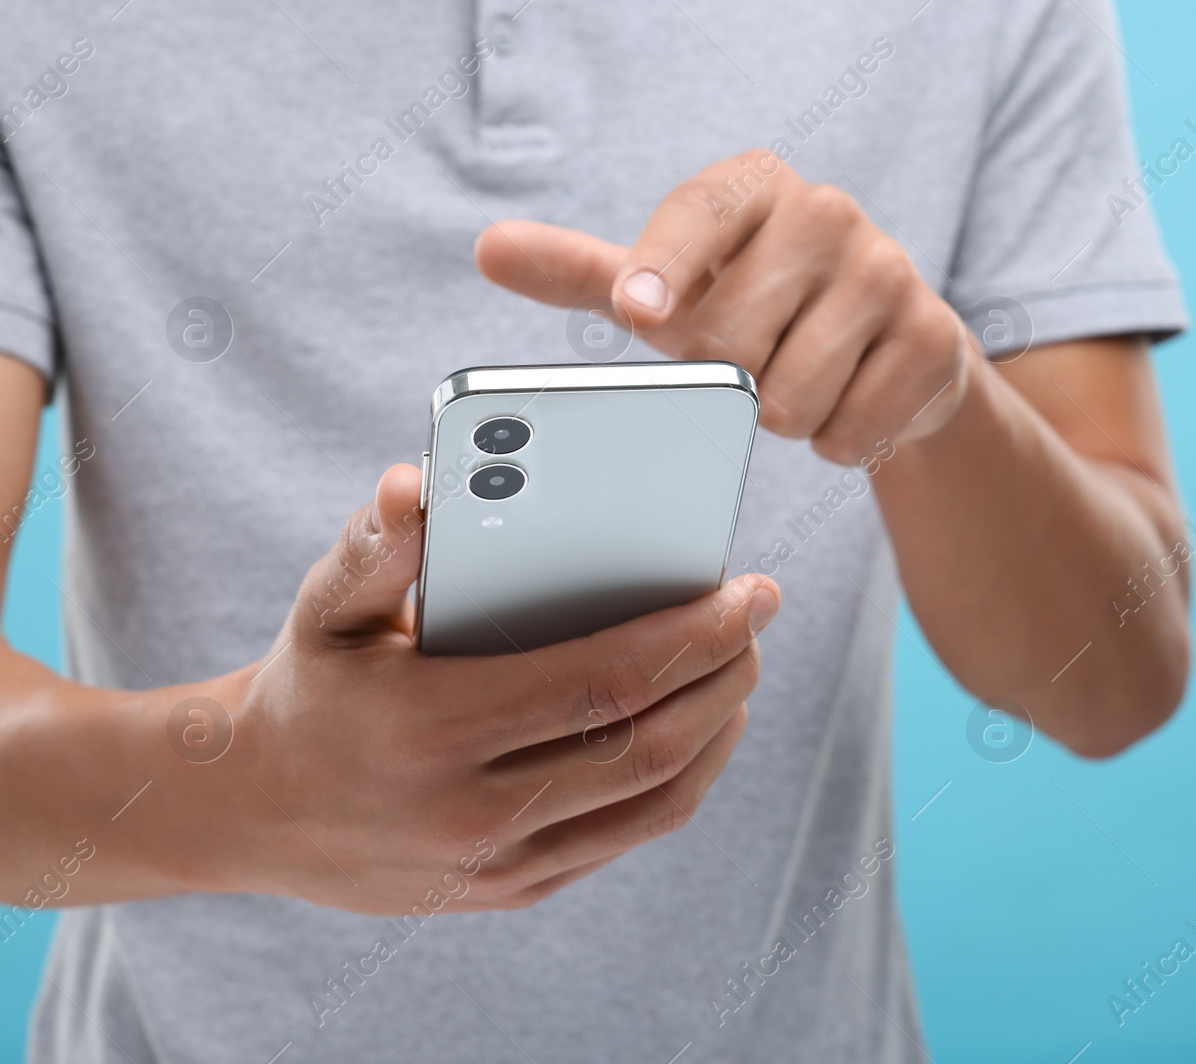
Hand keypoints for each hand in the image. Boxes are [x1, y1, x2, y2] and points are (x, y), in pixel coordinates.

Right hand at [160, 465, 778, 914]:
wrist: (256, 808)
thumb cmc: (312, 684)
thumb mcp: (327, 606)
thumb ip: (378, 545)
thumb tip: (417, 484)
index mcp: (431, 729)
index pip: (601, 682)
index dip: (691, 635)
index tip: (752, 590)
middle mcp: (470, 812)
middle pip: (645, 744)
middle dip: (723, 675)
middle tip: (759, 619)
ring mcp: (496, 865)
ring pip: (652, 801)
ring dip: (717, 729)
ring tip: (739, 667)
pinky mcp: (513, 890)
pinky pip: (626, 836)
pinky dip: (681, 780)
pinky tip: (698, 726)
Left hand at [475, 150, 974, 464]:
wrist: (890, 341)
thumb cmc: (758, 307)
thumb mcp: (673, 287)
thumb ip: (588, 272)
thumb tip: (491, 248)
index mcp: (755, 187)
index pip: (700, 218)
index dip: (665, 270)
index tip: (640, 314)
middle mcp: (828, 213)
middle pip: (734, 338)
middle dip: (728, 378)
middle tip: (750, 361)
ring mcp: (891, 274)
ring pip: (790, 398)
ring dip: (782, 417)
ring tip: (798, 380)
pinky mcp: (937, 340)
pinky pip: (851, 430)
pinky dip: (837, 439)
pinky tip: (848, 401)